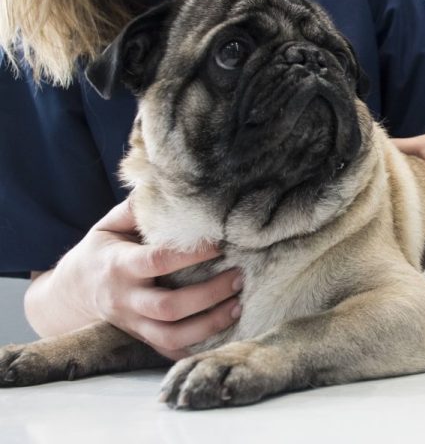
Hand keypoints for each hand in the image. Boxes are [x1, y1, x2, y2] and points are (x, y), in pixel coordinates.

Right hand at [51, 200, 242, 359]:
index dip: (190, 254)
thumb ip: (135, 209)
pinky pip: (170, 352)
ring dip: (210, 324)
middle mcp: (126, 300)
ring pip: (172, 336)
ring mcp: (134, 324)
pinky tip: (225, 332)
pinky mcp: (142, 339)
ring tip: (239, 305)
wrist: (72, 294)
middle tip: (239, 276)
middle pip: (169, 307)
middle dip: (209, 294)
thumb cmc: (101, 252)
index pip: (158, 261)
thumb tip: (161, 185)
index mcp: (119, 266)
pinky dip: (198, 347)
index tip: (220, 243)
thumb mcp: (108, 226)